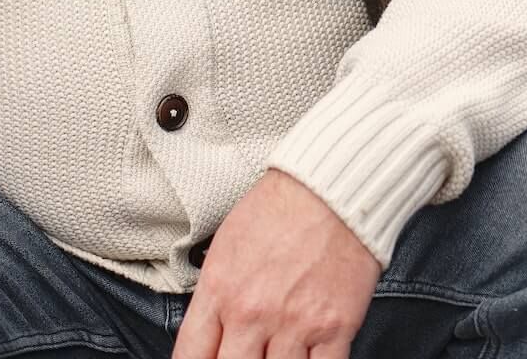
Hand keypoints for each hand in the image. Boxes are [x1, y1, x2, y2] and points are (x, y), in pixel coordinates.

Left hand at [173, 169, 379, 358]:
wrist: (333, 184)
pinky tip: (308, 357)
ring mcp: (294, 324)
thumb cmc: (281, 206)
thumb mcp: (227, 244)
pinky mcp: (335, 327)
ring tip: (279, 352)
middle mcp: (253, 313)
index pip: (191, 357)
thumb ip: (214, 296)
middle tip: (249, 352)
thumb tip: (210, 335)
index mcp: (220, 290)